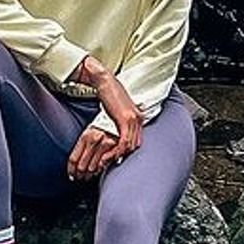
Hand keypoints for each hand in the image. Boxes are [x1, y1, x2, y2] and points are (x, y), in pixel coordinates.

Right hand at [64, 59, 141, 181]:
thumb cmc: (109, 95)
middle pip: (135, 145)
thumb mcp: (118, 111)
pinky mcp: (125, 119)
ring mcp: (134, 119)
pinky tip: (107, 155)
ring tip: (106, 160)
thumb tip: (118, 134)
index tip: (116, 158)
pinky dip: (116, 151)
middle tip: (109, 162)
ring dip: (118, 156)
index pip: (137, 141)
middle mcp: (139, 119)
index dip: (127, 152)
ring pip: (130, 146)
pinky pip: (124, 142)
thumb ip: (122, 122)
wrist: (105, 81)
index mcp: (138, 117)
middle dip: (123, 156)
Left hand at [68, 122, 130, 181]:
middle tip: (80, 178)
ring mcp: (104, 142)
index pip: (73, 159)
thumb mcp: (90, 134)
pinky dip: (100, 169)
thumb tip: (74, 167)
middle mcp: (94, 139)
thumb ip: (83, 148)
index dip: (71, 170)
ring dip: (89, 175)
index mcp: (85, 136)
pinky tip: (98, 170)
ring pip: (92, 167)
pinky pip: (104, 164)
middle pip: (81, 165)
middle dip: (80, 175)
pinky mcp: (115, 146)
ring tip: (88, 176)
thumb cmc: (103, 129)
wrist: (119, 119)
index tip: (72, 175)